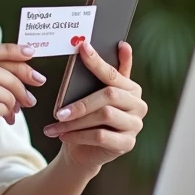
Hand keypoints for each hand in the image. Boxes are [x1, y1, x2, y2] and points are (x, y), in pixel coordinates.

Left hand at [44, 41, 145, 171]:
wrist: (85, 150)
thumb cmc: (88, 118)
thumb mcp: (93, 94)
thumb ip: (107, 72)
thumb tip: (122, 44)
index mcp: (132, 88)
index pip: (112, 73)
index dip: (96, 61)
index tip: (82, 47)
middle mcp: (138, 105)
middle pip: (109, 95)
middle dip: (80, 104)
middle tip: (58, 112)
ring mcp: (135, 125)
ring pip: (104, 116)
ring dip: (76, 122)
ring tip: (56, 125)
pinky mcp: (127, 143)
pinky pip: (101, 136)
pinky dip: (79, 135)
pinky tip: (64, 136)